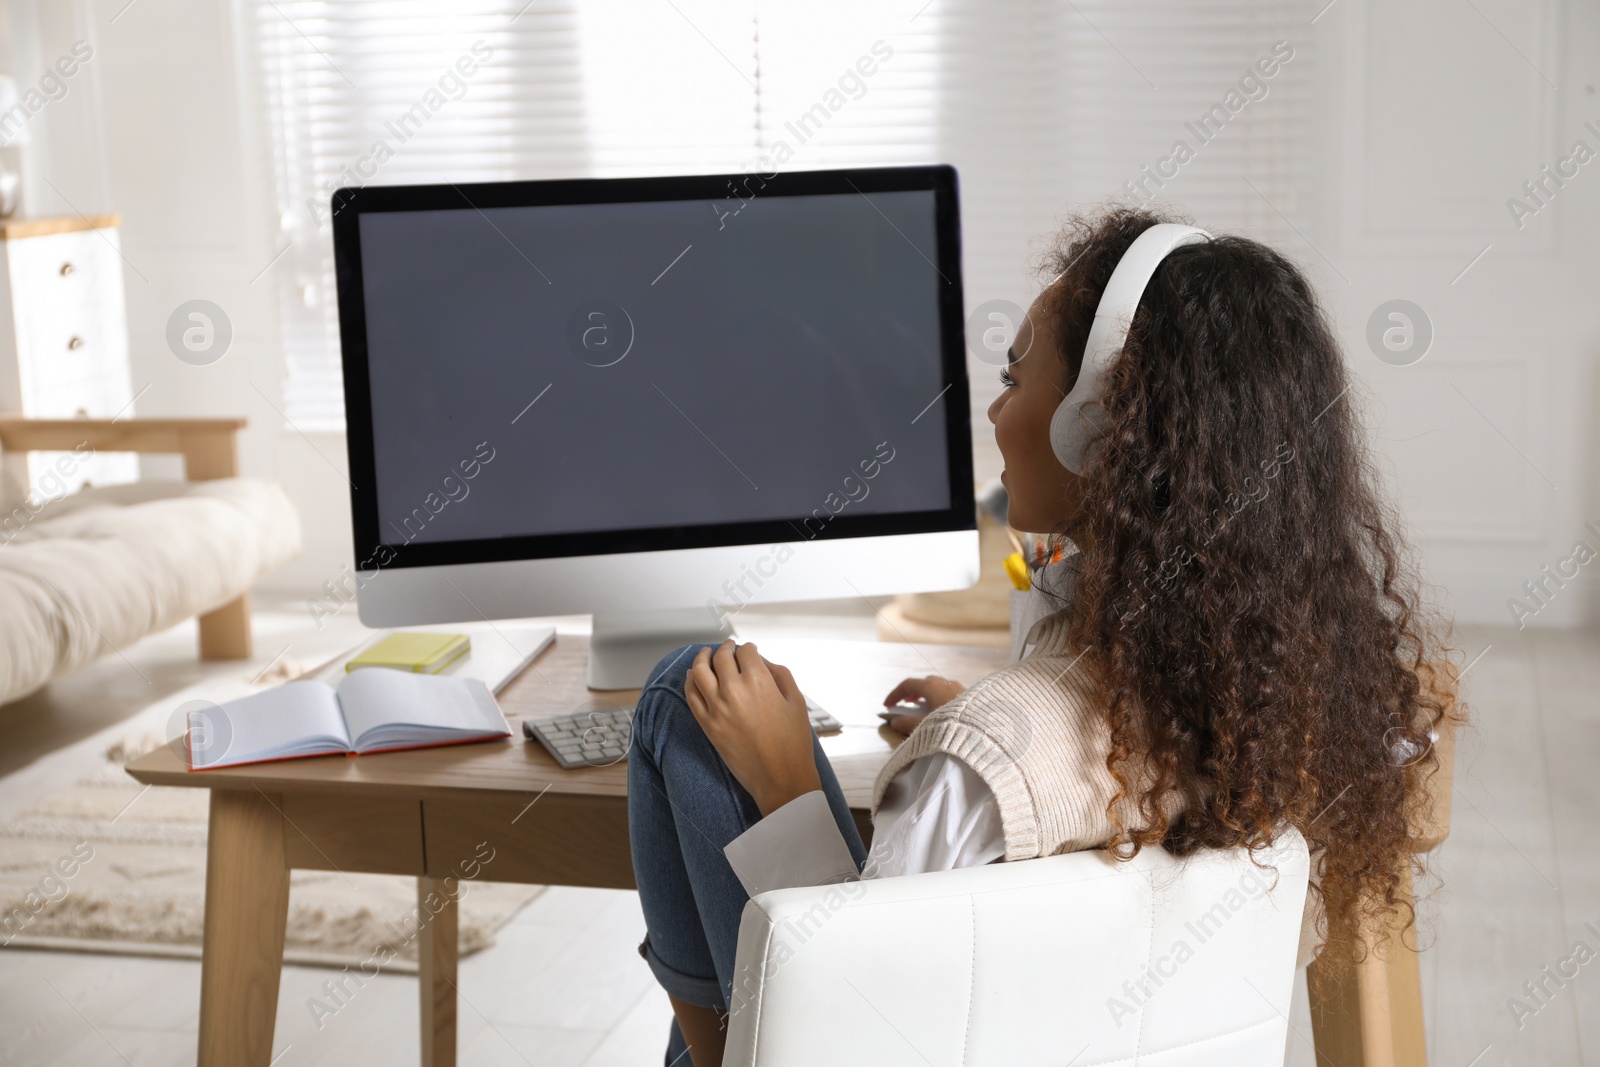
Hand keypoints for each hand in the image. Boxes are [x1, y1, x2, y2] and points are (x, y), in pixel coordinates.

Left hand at [683, 640, 821, 816]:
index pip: (746, 652)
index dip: (748, 648)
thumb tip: (762, 661)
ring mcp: (717, 708)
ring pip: (699, 671)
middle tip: (727, 646)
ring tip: (705, 654)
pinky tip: (692, 676)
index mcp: (759, 681)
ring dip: (701, 658)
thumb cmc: (794, 741)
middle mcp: (734, 690)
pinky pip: (691, 696)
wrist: (780, 778)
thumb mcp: (797, 701)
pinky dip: (689, 681)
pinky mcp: (707, 725)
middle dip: (725, 648)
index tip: (749, 650)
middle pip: (721, 657)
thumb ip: (780, 674)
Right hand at [880, 675, 965, 735]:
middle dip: (912, 693)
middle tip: (905, 704)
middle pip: (923, 683)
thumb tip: (894, 723)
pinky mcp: (968, 696)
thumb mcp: (925, 725)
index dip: (895, 694)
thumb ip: (907, 723)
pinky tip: (941, 712)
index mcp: (931, 686)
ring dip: (926, 696)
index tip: (887, 705)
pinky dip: (939, 699)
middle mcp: (944, 682)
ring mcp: (957, 687)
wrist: (982, 727)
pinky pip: (949, 693)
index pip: (907, 685)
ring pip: (938, 687)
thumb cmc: (951, 724)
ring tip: (922, 708)